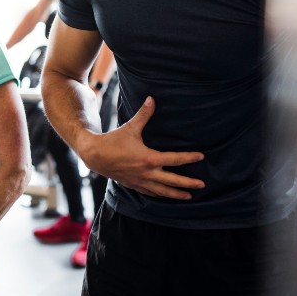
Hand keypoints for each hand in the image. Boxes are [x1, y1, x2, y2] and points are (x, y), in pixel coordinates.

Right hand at [84, 96, 204, 199]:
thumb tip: (152, 99)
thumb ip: (143, 114)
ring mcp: (140, 181)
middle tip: (202, 185)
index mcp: (149, 159)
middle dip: (188, 183)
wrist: (95, 155)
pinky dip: (160, 194)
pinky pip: (150, 192)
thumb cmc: (113, 141)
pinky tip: (165, 195)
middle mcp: (147, 172)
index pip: (175, 159)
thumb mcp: (130, 127)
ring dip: (176, 193)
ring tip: (188, 196)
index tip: (201, 156)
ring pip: (162, 191)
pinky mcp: (133, 184)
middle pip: (172, 180)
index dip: (189, 157)